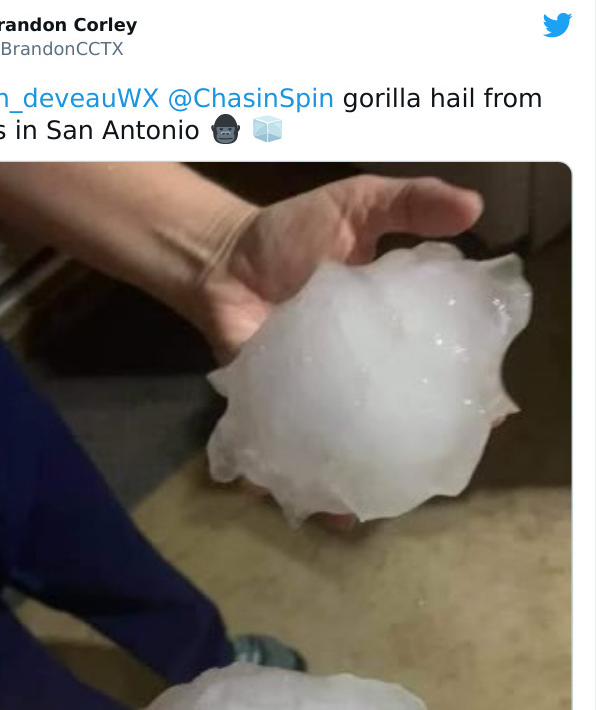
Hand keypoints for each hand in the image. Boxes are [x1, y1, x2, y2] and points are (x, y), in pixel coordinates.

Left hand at [199, 175, 482, 527]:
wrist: (220, 261)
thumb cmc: (290, 233)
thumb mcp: (356, 205)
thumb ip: (409, 203)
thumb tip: (473, 207)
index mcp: (389, 328)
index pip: (438, 363)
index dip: (465, 389)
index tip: (488, 412)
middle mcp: (361, 371)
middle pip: (399, 419)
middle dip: (420, 447)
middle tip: (434, 466)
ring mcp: (320, 397)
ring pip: (352, 449)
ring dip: (366, 479)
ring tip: (378, 502)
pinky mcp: (277, 412)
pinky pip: (296, 453)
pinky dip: (306, 482)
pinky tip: (325, 506)